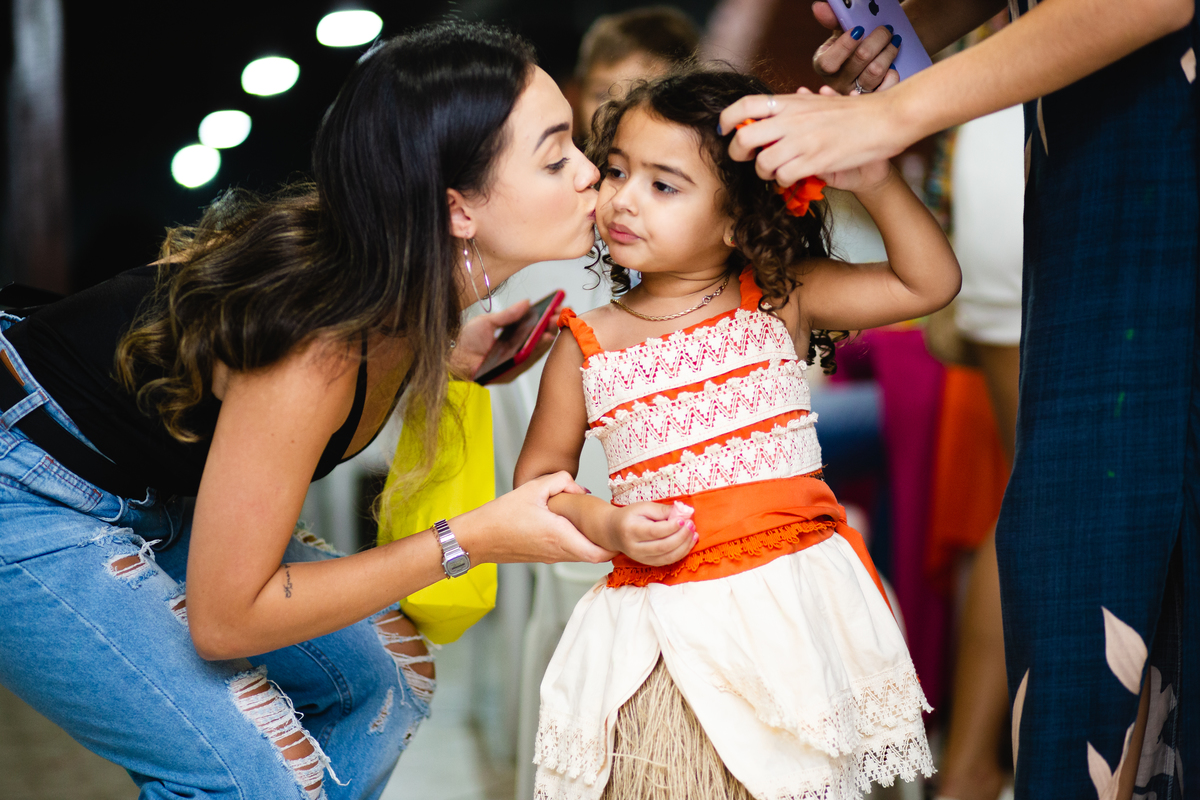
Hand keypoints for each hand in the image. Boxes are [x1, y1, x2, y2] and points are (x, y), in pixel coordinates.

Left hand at [449, 300, 552, 381]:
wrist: (453, 360)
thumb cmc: (466, 343)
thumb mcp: (488, 322)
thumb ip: (508, 314)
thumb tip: (527, 302)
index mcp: (512, 337)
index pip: (535, 325)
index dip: (548, 316)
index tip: (559, 305)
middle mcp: (517, 349)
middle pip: (540, 336)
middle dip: (553, 323)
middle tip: (563, 312)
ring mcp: (517, 361)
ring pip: (538, 348)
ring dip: (550, 334)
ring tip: (557, 322)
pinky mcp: (514, 371)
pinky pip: (530, 360)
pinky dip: (539, 348)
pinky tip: (546, 337)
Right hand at [465, 472, 616, 563]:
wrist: (476, 538)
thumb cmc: (499, 516)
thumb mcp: (532, 488)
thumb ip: (561, 481)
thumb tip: (579, 487)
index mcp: (560, 537)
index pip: (599, 553)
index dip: (614, 545)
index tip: (618, 530)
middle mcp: (557, 552)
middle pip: (594, 556)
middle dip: (606, 542)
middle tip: (610, 524)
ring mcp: (549, 558)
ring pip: (580, 554)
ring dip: (589, 541)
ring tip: (591, 521)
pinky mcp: (541, 557)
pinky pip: (566, 552)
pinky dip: (574, 542)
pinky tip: (568, 523)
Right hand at [605, 502, 697, 566]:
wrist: (614, 531)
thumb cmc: (630, 516)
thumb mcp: (643, 507)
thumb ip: (662, 510)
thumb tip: (683, 512)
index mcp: (631, 530)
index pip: (654, 532)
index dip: (672, 527)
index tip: (684, 519)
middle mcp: (634, 547)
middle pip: (662, 546)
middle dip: (681, 536)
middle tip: (691, 525)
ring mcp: (641, 558)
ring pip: (667, 557)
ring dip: (684, 546)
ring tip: (693, 533)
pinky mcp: (648, 563)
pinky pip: (668, 561)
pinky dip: (681, 552)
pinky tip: (689, 542)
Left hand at [720, 87, 907, 186]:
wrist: (884, 121)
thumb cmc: (854, 114)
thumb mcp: (823, 101)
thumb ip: (803, 102)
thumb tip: (794, 92)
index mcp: (791, 102)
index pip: (745, 106)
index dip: (727, 120)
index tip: (725, 131)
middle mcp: (792, 119)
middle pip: (744, 137)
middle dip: (738, 153)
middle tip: (746, 158)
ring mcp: (802, 141)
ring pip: (762, 164)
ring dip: (764, 172)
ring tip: (776, 171)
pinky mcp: (815, 160)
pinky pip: (784, 177)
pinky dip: (784, 181)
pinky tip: (794, 176)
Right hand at [811, 1, 900, 94]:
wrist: (866, 64)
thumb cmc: (851, 47)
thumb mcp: (840, 33)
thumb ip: (832, 19)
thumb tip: (819, 7)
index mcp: (823, 65)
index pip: (828, 63)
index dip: (845, 46)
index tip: (859, 29)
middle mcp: (836, 82)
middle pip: (859, 60)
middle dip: (877, 39)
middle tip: (887, 29)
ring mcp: (854, 93)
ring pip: (875, 71)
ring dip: (889, 52)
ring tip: (894, 41)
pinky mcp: (872, 99)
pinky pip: (887, 86)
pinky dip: (893, 73)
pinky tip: (892, 64)